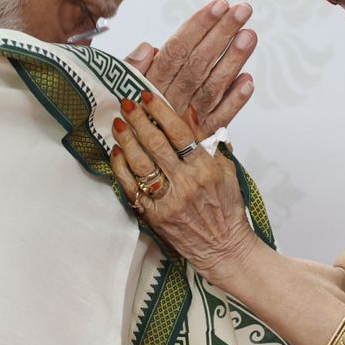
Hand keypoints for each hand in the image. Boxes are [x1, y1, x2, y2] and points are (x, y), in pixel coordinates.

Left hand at [109, 92, 259, 284]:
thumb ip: (207, 141)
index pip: (180, 133)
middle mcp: (186, 184)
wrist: (224, 248)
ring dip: (127, 141)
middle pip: (156, 145)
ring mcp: (168, 201)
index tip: (147, 96)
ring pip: (141, 165)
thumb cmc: (227, 209)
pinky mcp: (155, 216)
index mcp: (206, 169)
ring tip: (118, 123)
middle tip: (126, 103)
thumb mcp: (226, 171)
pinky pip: (132, 189)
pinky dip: (121, 169)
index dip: (161, 112)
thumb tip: (189, 113)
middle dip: (139, 120)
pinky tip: (117, 152)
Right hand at [122, 0, 255, 133]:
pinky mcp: (201, 139)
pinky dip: (235, 102)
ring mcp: (188, 121)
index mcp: (150, 85)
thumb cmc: (130, 119)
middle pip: (198, 63)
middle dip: (221, 34)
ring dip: (233, 61)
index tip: (218, 5)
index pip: (176, 50)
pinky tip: (248, 81)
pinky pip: (219, 120)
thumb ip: (133, 69)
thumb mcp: (120, 90)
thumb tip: (148, 46)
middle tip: (242, 10)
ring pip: (212, 87)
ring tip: (250, 35)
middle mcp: (170, 101)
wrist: (136, 166)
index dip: (198, 26)